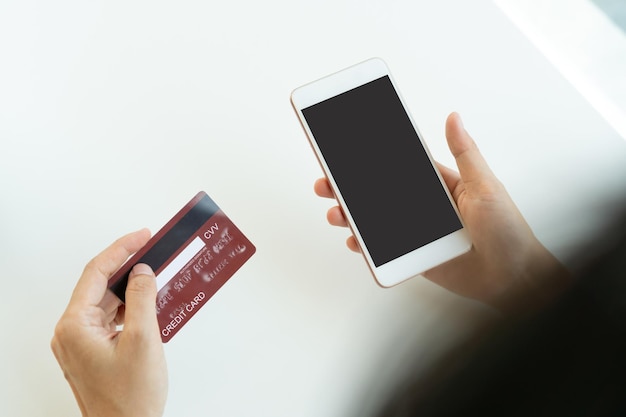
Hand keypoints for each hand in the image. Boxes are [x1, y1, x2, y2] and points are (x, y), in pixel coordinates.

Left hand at [51, 229, 166, 416]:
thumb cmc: (130, 397)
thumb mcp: (144, 339)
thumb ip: (142, 298)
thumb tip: (142, 271)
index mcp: (75, 326)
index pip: (96, 273)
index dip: (121, 249)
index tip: (142, 237)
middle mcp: (72, 332)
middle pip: (99, 286)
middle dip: (128, 268)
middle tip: (153, 251)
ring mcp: (81, 342)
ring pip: (107, 302)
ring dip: (131, 289)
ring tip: (157, 277)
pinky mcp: (93, 350)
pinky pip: (111, 318)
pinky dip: (130, 308)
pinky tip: (150, 304)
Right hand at [314, 112, 569, 312]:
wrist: (514, 279)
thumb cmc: (508, 231)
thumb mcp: (486, 186)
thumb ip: (465, 153)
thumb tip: (453, 117)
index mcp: (439, 184)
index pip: (399, 164)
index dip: (372, 157)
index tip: (347, 147)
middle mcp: (424, 206)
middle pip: (378, 192)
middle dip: (349, 186)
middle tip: (327, 182)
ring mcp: (416, 232)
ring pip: (375, 220)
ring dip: (351, 215)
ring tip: (337, 213)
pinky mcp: (414, 257)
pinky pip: (383, 250)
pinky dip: (365, 245)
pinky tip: (355, 241)